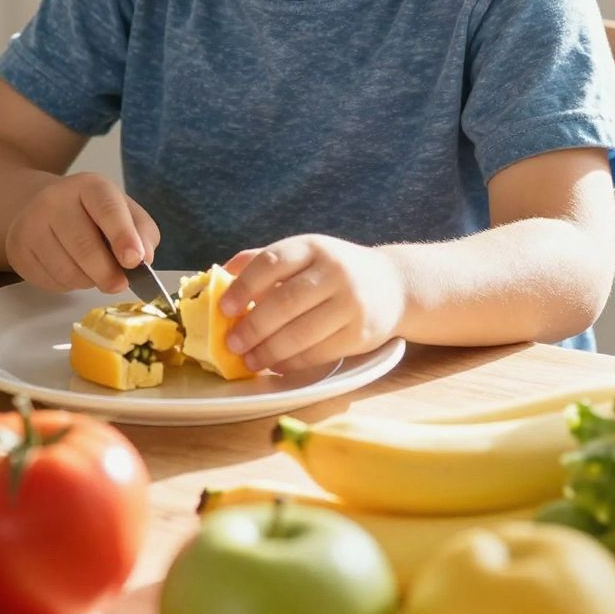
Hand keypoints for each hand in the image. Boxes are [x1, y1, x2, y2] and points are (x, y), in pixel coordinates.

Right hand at [5, 172, 159, 292]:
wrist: (44, 208)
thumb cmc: (93, 214)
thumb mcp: (125, 212)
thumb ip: (142, 233)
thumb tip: (143, 259)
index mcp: (89, 185)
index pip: (107, 208)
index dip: (123, 236)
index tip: (134, 260)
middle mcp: (55, 199)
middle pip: (84, 246)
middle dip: (107, 273)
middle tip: (120, 284)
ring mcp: (31, 223)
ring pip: (67, 270)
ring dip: (88, 281)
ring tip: (93, 271)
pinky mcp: (17, 249)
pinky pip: (50, 281)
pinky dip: (68, 285)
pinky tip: (71, 269)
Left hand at [218, 236, 405, 373]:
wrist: (394, 285)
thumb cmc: (336, 271)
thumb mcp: (307, 253)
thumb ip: (266, 260)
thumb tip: (220, 274)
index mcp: (313, 247)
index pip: (272, 262)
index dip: (244, 286)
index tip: (225, 309)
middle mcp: (334, 272)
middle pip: (285, 302)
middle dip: (253, 327)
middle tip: (231, 344)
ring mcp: (350, 304)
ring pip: (300, 333)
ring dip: (268, 351)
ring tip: (249, 360)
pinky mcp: (360, 334)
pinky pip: (318, 353)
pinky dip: (291, 363)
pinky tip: (276, 365)